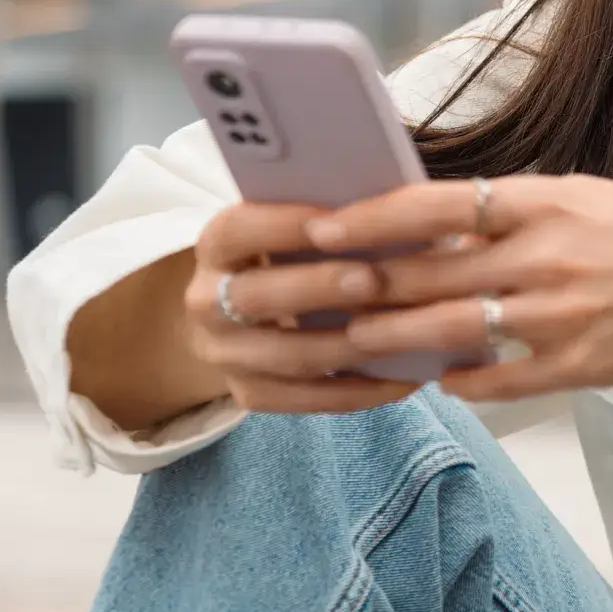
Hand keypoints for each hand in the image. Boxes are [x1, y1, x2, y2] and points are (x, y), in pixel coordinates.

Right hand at [185, 202, 424, 413]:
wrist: (241, 312)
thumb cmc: (291, 252)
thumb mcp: (292, 227)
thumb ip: (327, 220)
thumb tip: (389, 211)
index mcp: (216, 245)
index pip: (239, 230)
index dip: (285, 225)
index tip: (341, 219)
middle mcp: (206, 301)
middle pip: (256, 296)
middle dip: (317, 288)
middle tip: (373, 281)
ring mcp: (224, 354)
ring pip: (288, 355)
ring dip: (350, 346)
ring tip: (406, 332)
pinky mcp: (249, 394)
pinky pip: (305, 400)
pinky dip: (360, 391)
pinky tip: (406, 378)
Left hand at [306, 174, 612, 403]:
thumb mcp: (576, 199)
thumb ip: (506, 214)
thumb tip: (430, 230)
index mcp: (547, 205)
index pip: (440, 205)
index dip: (375, 216)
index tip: (325, 226)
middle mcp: (546, 259)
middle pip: (431, 272)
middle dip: (364, 284)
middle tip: (316, 290)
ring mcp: (558, 316)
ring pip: (450, 329)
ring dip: (394, 336)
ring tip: (354, 338)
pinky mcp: (575, 366)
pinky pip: (497, 379)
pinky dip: (459, 379)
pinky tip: (436, 376)